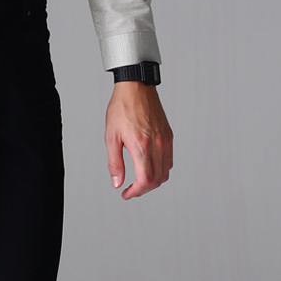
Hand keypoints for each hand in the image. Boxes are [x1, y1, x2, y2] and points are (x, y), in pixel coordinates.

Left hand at [105, 83, 173, 198]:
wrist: (136, 87)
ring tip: (139, 180)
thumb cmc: (122, 108)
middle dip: (143, 189)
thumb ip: (115, 163)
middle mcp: (157, 145)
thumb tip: (117, 183)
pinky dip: (161, 169)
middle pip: (157, 180)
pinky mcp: (169, 136)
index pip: (145, 180)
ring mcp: (165, 140)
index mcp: (142, 146)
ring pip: (165, 172)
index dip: (136, 192)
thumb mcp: (111, 136)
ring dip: (153, 181)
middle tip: (131, 189)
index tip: (126, 193)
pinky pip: (169, 160)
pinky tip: (149, 166)